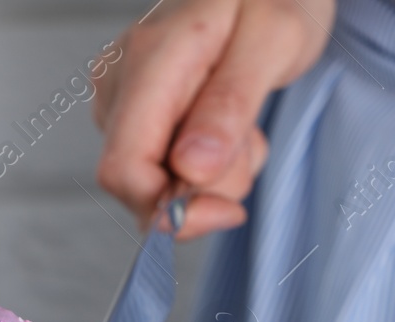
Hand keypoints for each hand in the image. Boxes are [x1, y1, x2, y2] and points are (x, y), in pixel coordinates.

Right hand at [92, 0, 332, 238]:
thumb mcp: (274, 40)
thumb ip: (230, 106)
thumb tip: (191, 169)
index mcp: (148, 60)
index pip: (125, 169)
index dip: (170, 208)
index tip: (228, 208)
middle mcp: (120, 81)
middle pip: (138, 184)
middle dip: (203, 190)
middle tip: (249, 144)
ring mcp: (122, 97)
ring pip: (154, 181)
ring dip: (210, 177)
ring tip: (242, 125)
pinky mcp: (136, 111)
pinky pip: (162, 167)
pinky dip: (203, 166)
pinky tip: (226, 127)